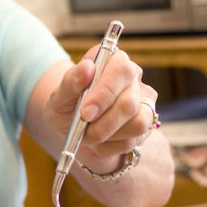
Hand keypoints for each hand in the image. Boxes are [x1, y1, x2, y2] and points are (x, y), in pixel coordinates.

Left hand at [45, 45, 157, 167]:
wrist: (73, 128)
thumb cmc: (66, 106)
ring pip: (138, 124)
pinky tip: (98, 142)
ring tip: (88, 136)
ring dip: (107, 135)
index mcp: (113, 60)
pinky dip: (110, 146)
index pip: (121, 70)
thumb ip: (70, 81)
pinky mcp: (147, 124)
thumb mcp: (59, 95)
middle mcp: (133, 77)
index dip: (104, 94)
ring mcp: (144, 101)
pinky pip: (134, 141)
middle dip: (103, 123)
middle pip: (129, 103)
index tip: (85, 113)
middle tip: (83, 132)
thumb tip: (87, 68)